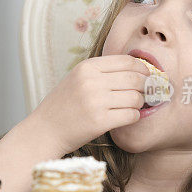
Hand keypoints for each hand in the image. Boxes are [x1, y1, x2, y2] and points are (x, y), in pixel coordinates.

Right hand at [24, 55, 149, 154]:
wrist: (45, 130)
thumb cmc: (63, 105)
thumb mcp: (76, 79)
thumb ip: (101, 72)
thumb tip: (136, 70)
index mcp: (87, 67)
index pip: (127, 61)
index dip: (142, 69)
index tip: (146, 76)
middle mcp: (91, 82)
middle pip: (135, 79)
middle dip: (143, 87)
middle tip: (142, 94)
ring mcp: (95, 101)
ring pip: (136, 98)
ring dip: (138, 104)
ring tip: (131, 107)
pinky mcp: (100, 121)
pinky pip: (131, 115)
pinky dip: (133, 117)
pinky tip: (125, 118)